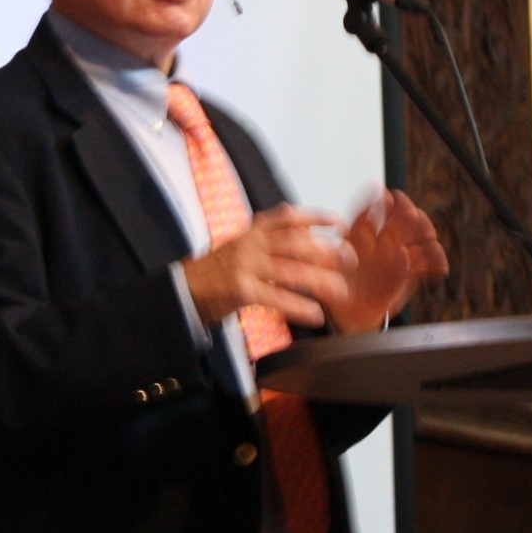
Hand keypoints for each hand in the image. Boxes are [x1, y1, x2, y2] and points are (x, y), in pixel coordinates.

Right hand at [183, 205, 347, 328]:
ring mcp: (245, 265)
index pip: (288, 218)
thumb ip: (268, 240)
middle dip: (326, 250)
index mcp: (252, 232)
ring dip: (319, 280)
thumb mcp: (241, 246)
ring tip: (339, 290)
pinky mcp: (241, 289)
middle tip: (349, 259)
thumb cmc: (216, 272)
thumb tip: (302, 236)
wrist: (182, 290)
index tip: (338, 223)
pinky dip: (298, 306)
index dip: (315, 218)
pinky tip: (314, 314)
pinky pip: (276, 297)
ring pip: (290, 270)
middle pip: (296, 244)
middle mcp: (251, 244)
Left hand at [327, 190, 447, 334]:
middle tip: (412, 215)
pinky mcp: (411, 269)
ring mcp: (397, 251)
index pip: (367, 211)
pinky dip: (436, 260)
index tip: (386, 196)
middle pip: (397, 214)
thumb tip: (337, 248)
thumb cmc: (339, 291)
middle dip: (406, 211)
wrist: (353, 313)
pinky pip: (428, 259)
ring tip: (428, 238)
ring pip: (416, 230)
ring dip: (425, 230)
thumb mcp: (329, 278)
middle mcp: (379, 238)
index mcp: (357, 235)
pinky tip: (439, 269)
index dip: (376, 201)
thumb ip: (333, 263)